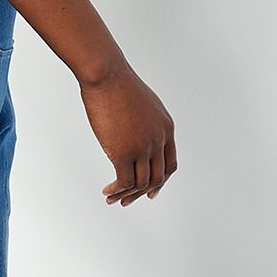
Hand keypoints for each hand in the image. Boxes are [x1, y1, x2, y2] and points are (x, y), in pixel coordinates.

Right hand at [78, 60, 176, 205]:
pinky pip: (124, 181)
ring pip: (140, 183)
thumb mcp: (143, 104)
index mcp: (166, 128)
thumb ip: (146, 122)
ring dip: (126, 195)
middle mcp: (158, 140)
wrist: (107, 76)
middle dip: (143, 193)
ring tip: (112, 198)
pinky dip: (116, 190)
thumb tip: (136, 132)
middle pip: (157, 177)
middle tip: (127, 200)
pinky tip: (107, 191)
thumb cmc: (118, 84)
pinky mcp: (123, 152)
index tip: (150, 192)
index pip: (169, 164)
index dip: (161, 181)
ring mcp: (142, 147)